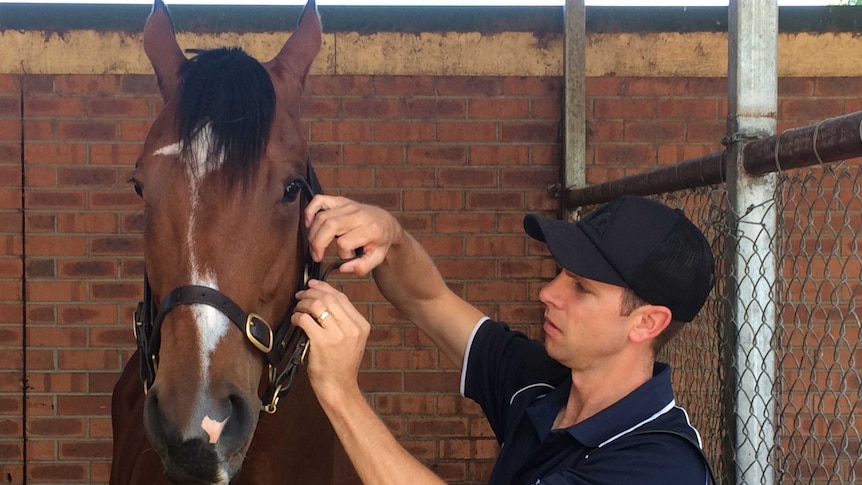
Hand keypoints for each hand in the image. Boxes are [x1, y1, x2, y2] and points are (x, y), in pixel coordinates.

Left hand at [291, 279, 369, 401]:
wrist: (339, 387)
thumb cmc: (341, 365)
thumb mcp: (352, 340)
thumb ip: (343, 321)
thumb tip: (324, 299)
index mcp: (361, 325)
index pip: (342, 298)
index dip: (325, 288)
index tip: (313, 285)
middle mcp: (352, 328)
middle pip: (329, 298)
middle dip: (311, 292)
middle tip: (300, 295)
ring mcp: (338, 335)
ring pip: (317, 305)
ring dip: (303, 303)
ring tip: (297, 307)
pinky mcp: (322, 342)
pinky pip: (306, 320)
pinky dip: (297, 316)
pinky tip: (295, 320)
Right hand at [304, 195, 401, 276]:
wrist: (385, 222)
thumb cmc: (380, 240)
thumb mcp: (377, 258)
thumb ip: (361, 267)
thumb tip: (342, 268)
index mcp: (370, 229)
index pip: (345, 242)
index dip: (343, 254)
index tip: (347, 257)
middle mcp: (358, 215)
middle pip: (329, 226)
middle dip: (318, 244)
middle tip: (316, 255)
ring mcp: (348, 206)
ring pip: (322, 216)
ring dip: (313, 234)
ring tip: (314, 245)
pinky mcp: (340, 201)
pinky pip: (319, 200)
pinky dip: (310, 211)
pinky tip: (309, 224)